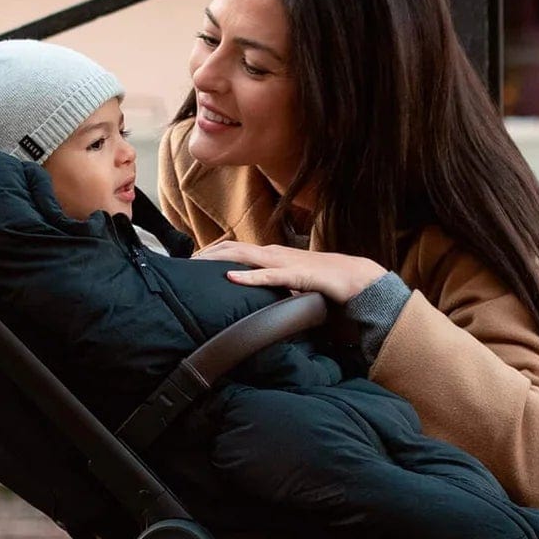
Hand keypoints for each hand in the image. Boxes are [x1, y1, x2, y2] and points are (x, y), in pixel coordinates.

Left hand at [193, 239, 386, 302]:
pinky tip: (232, 277)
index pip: (234, 248)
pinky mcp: (295, 275)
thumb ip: (270, 282)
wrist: (353, 277)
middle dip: (206, 254)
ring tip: (198, 264)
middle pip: (232, 248)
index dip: (210, 252)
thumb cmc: (321, 279)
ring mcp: (283, 262)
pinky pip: (268, 275)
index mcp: (270, 254)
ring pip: (245, 256)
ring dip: (220, 259)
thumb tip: (250, 290)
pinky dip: (248, 276)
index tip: (190, 261)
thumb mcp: (288, 280)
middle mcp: (273, 253)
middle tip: (184, 263)